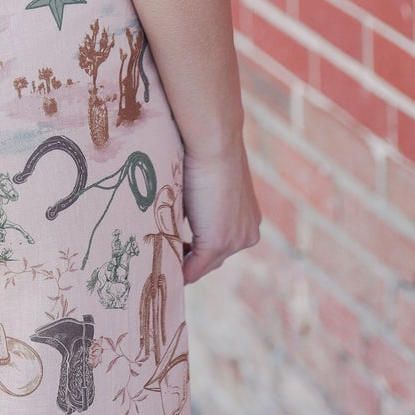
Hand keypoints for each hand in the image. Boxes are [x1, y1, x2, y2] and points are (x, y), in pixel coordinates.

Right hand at [180, 134, 261, 284]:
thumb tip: (185, 209)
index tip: (182, 248)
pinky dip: (180, 271)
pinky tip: (166, 270)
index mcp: (249, 217)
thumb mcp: (208, 183)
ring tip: (165, 265)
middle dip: (194, 260)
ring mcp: (235, 240)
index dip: (202, 249)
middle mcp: (248, 233)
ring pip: (207, 264)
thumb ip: (204, 203)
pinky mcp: (217, 242)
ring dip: (186, 266)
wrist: (214, 142)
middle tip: (169, 260)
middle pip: (217, 259)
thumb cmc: (208, 151)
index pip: (225, 245)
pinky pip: (195, 267)